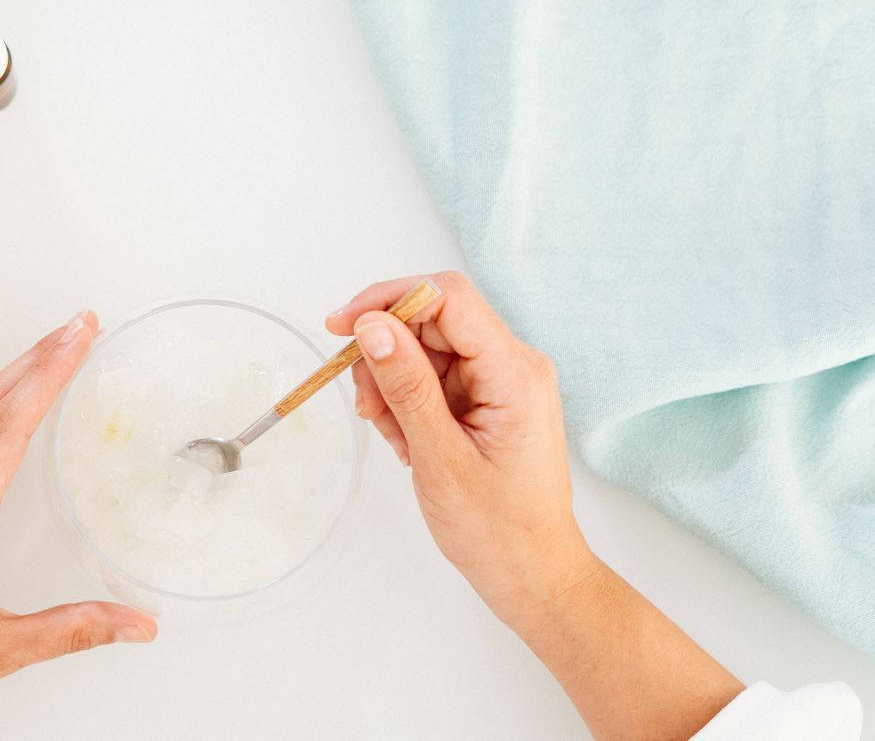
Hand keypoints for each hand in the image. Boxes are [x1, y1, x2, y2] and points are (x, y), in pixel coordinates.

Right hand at [331, 273, 742, 739]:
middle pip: (432, 321)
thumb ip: (405, 386)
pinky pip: (434, 379)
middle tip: (366, 407)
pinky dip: (408, 404)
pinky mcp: (489, 400)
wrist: (534, 576)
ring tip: (396, 439)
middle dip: (386, 355)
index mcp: (515, 373)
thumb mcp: (439, 459)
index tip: (341, 328)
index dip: (389, 300)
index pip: (447, 298)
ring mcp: (502, 382)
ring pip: (425, 351)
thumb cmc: (497, 531)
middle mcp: (514, 366)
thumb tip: (371, 325)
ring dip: (393, 385)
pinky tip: (410, 444)